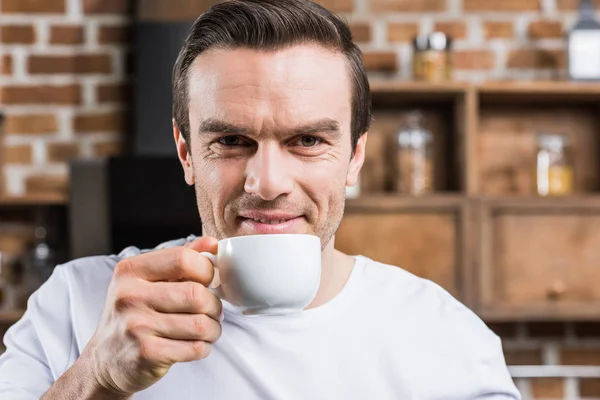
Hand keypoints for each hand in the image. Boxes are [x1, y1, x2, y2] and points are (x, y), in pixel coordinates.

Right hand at [80, 237, 221, 396]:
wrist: (106, 361)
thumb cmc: (134, 315)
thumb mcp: (146, 280)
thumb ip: (179, 259)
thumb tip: (212, 244)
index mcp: (131, 270)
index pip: (183, 259)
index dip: (206, 270)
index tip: (209, 281)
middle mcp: (129, 296)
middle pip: (196, 294)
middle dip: (214, 305)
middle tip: (212, 311)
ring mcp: (136, 326)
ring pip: (200, 324)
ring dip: (213, 329)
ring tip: (208, 329)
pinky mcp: (146, 354)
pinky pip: (195, 348)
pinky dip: (204, 347)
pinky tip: (196, 344)